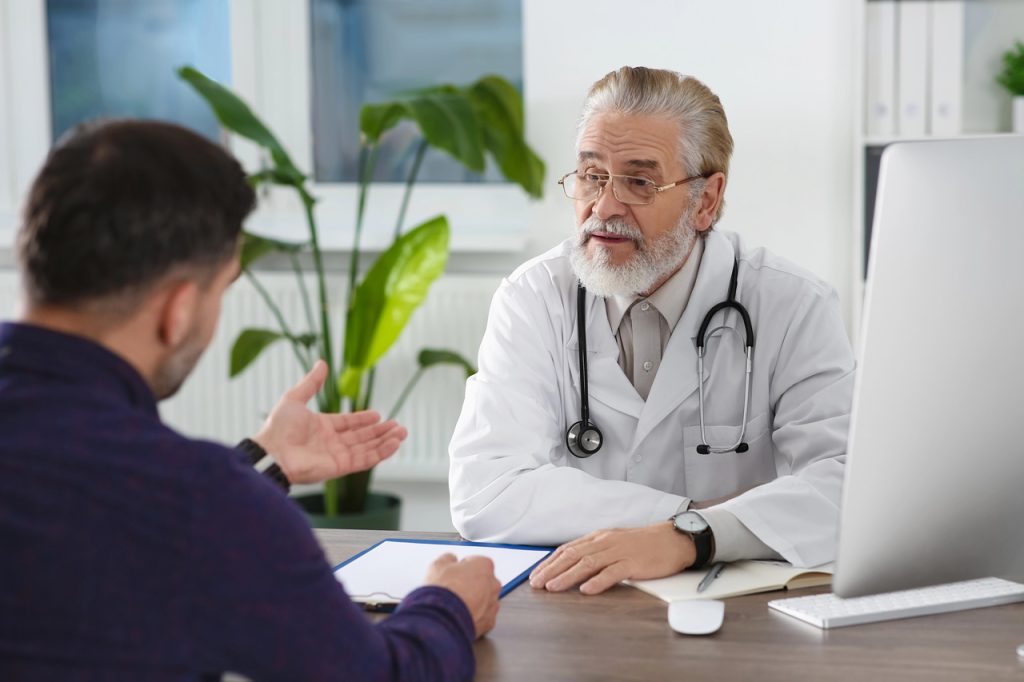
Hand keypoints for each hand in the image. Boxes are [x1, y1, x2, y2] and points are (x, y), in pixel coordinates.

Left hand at [253, 361, 407, 483]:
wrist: (271, 453)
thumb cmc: (277, 428)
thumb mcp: (294, 398)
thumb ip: (311, 382)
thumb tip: (321, 363)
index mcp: (321, 427)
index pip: (348, 423)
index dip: (363, 420)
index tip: (378, 415)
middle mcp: (331, 443)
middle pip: (362, 437)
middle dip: (381, 431)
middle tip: (398, 426)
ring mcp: (336, 456)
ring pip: (367, 448)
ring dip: (385, 441)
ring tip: (402, 433)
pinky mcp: (340, 467)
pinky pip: (365, 460)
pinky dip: (381, 453)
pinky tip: (394, 444)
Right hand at [425, 553, 501, 638]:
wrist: (442, 618)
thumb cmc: (443, 591)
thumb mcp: (438, 565)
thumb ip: (449, 559)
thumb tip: (449, 560)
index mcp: (484, 565)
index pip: (476, 562)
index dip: (462, 568)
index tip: (454, 574)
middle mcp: (493, 584)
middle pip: (483, 581)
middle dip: (471, 585)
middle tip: (455, 589)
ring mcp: (493, 604)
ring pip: (485, 600)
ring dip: (474, 601)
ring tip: (456, 605)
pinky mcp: (489, 622)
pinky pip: (483, 617)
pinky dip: (474, 617)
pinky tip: (461, 616)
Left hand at [528, 522, 695, 594]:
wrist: (673, 539)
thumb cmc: (644, 544)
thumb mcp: (615, 543)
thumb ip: (596, 551)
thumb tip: (573, 565)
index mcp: (599, 537)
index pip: (568, 549)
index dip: (550, 562)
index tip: (536, 574)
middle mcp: (606, 542)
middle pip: (573, 555)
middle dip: (552, 570)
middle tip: (536, 584)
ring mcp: (619, 552)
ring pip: (588, 563)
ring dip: (567, 576)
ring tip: (553, 588)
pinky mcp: (633, 563)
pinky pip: (613, 572)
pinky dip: (598, 581)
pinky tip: (586, 589)